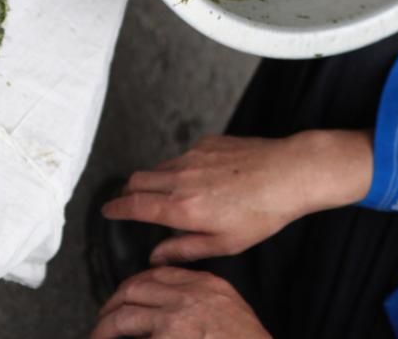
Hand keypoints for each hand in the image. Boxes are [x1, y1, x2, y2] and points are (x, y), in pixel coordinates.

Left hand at [92, 267, 269, 338]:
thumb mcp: (230, 308)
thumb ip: (204, 299)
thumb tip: (173, 306)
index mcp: (206, 285)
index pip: (160, 273)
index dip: (137, 284)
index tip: (128, 295)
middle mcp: (187, 297)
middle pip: (135, 288)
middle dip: (114, 302)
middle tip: (105, 317)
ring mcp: (174, 320)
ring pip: (124, 315)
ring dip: (106, 327)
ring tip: (98, 336)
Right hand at [103, 131, 371, 263]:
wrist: (289, 173)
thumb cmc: (263, 212)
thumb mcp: (225, 243)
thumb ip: (185, 248)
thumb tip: (158, 255)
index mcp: (184, 207)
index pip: (135, 205)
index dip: (116, 208)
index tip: (107, 210)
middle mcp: (182, 177)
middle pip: (137, 181)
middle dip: (129, 192)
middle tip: (131, 202)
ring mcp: (193, 156)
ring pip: (159, 167)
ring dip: (155, 180)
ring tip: (173, 195)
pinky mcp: (206, 142)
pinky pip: (182, 155)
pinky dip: (182, 167)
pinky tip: (205, 178)